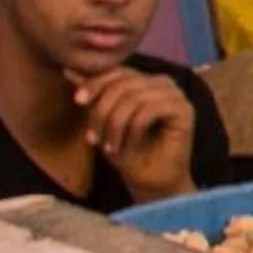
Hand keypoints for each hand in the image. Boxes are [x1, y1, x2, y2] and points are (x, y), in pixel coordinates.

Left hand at [75, 67, 194, 202]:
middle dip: (103, 111)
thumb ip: (93, 95)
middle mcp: (162, 83)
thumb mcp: (103, 121)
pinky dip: (133, 129)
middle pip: (124, 83)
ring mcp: (176, 95)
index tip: (78, 101)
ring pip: (135, 97)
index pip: (117, 71)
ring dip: (115, 125)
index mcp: (145, 80)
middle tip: (94, 138)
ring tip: (109, 147)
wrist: (150, 182)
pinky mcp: (185, 110)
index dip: (96, 83)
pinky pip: (150, 110)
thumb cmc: (128, 152)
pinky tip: (129, 145)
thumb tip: (68, 70)